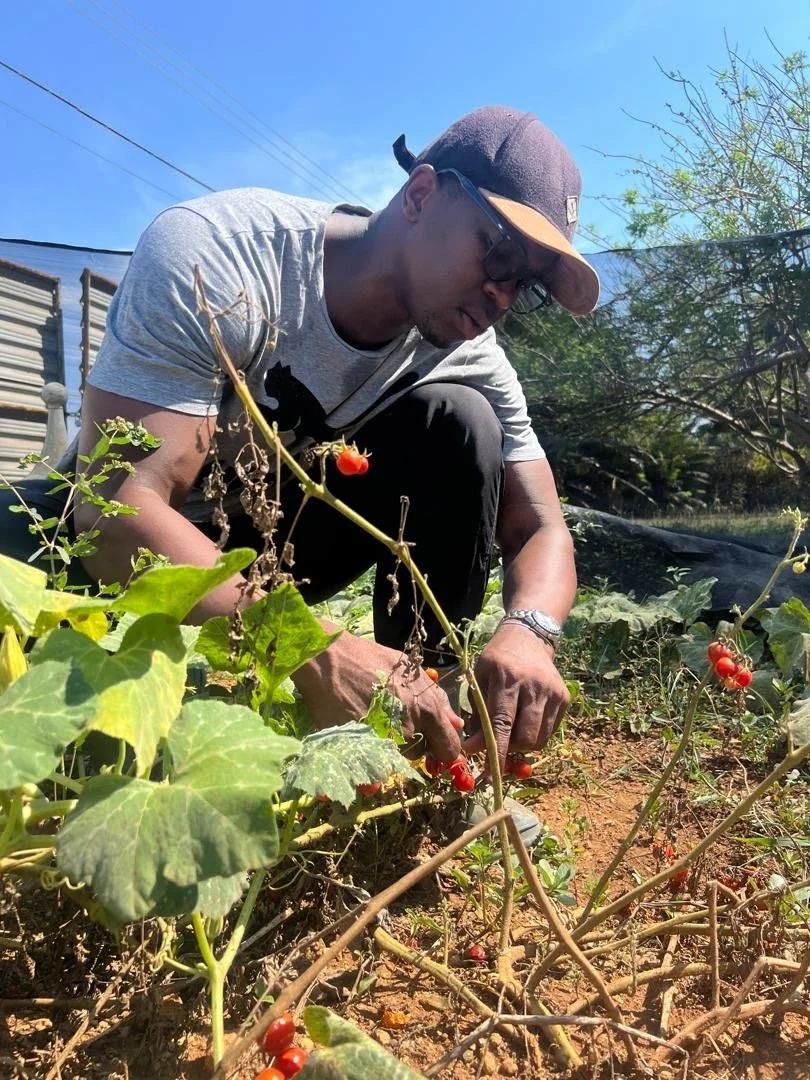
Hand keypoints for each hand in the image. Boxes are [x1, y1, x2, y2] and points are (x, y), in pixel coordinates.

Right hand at [291, 631, 463, 762]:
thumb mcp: (411, 670)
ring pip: (397, 757)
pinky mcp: (361, 750)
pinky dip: (371, 753)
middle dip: (414, 742)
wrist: (329, 661)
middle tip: (395, 719)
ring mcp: (384, 742)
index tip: (434, 743)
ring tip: (376, 721)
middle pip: (420, 754)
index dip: (443, 748)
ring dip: (392, 747)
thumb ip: (437, 699)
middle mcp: (409, 731)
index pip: (450, 749)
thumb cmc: (371, 658)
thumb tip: (457, 724)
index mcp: (428, 710)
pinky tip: (363, 731)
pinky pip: (374, 763)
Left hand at [464, 622, 569, 771]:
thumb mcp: (479, 679)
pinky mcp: (564, 699)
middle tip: (499, 745)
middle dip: (510, 750)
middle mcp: (534, 686)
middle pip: (526, 737)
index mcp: (507, 678)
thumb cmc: (497, 660)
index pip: (503, 723)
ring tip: (511, 733)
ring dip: (522, 746)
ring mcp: (553, 693)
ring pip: (540, 738)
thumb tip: (473, 750)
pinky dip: (535, 736)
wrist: (528, 638)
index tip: (489, 774)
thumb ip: (478, 715)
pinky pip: (550, 731)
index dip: (496, 751)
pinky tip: (525, 722)